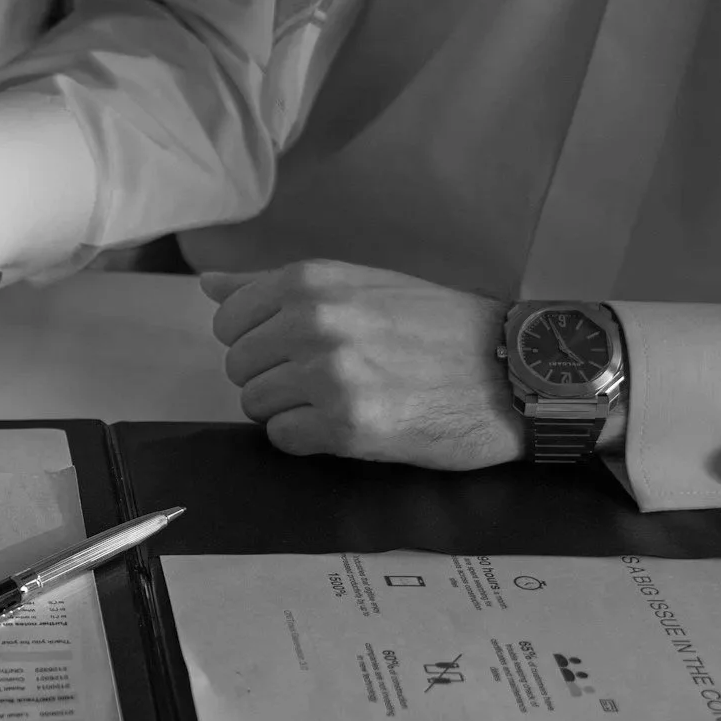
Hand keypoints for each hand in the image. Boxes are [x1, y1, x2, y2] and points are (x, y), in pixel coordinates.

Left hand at [203, 261, 519, 468]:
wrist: (511, 369)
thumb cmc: (438, 326)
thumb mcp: (359, 284)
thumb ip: (277, 286)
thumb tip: (209, 285)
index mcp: (311, 281)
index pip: (229, 321)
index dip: (256, 342)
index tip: (294, 349)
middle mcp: (314, 322)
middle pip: (239, 367)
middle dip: (273, 379)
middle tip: (326, 380)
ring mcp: (329, 375)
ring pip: (256, 405)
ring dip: (290, 411)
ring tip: (342, 400)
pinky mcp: (346, 425)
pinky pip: (283, 439)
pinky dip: (308, 439)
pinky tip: (349, 425)